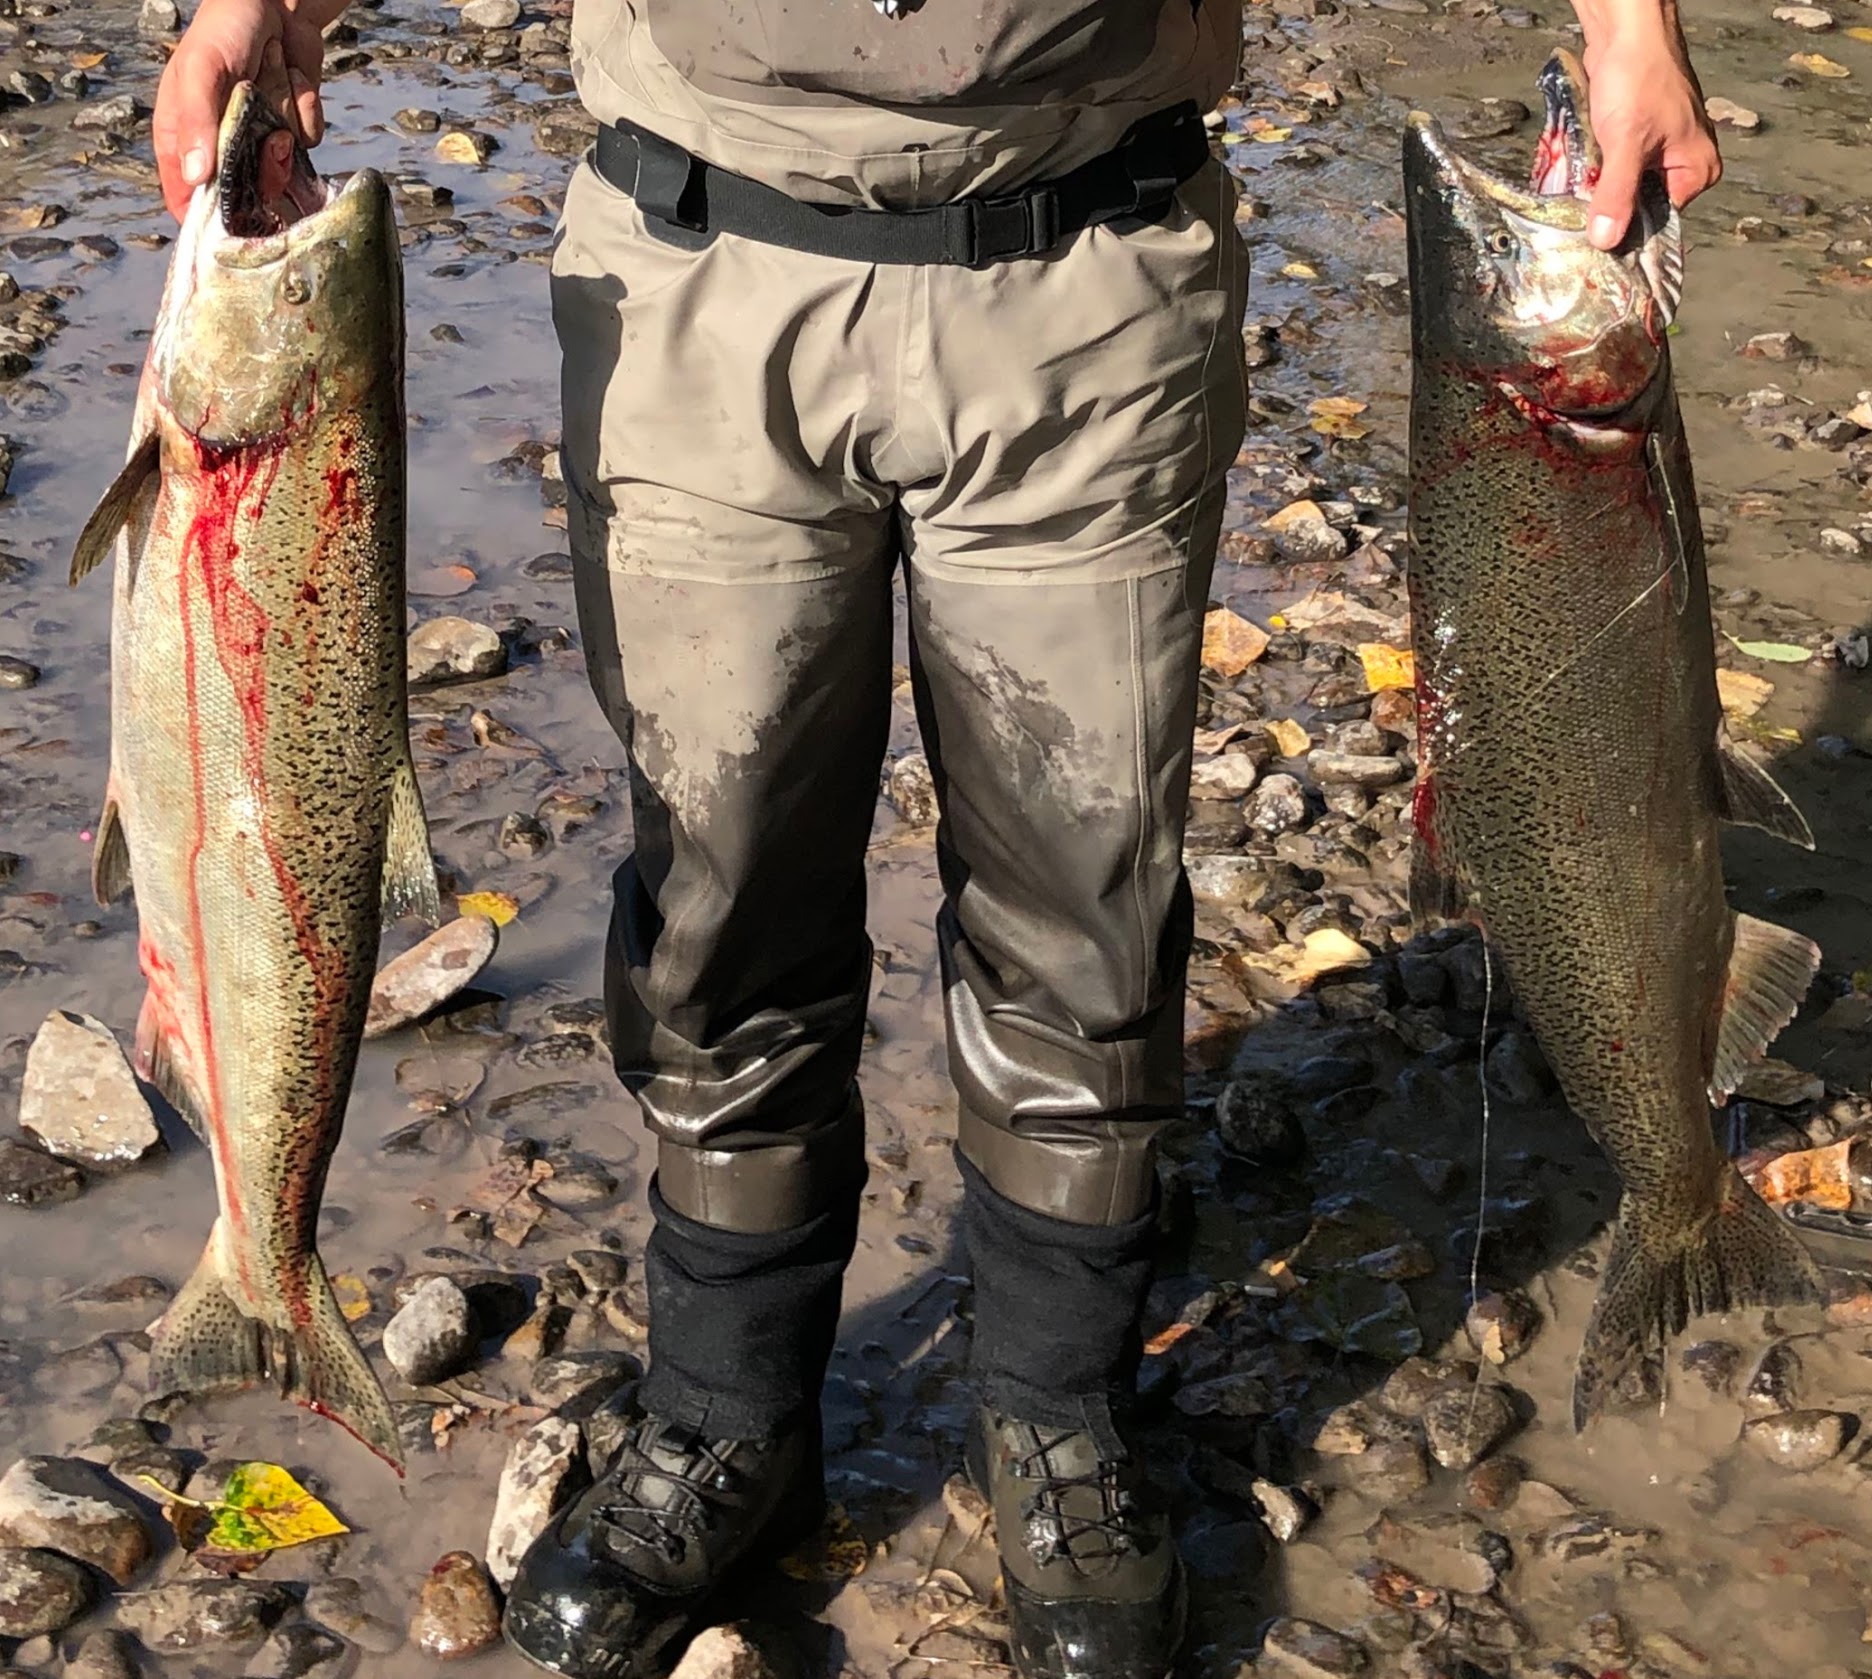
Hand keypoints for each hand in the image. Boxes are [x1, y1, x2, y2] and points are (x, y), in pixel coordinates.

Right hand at [152, 0, 328, 219]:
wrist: (278, 1)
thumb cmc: (225, 28)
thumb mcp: (202, 69)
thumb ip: (196, 121)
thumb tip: (195, 177)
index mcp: (185, 136)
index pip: (187, 198)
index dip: (208, 219)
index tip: (234, 226)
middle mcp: (222, 145)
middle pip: (246, 196)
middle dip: (265, 172)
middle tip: (272, 139)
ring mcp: (259, 138)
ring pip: (282, 172)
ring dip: (287, 134)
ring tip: (277, 91)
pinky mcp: (291, 127)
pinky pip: (308, 142)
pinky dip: (306, 112)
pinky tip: (293, 82)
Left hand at [1575, 0, 1720, 248]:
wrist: (1625, 30)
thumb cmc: (1639, 75)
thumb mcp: (1626, 144)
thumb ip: (1617, 194)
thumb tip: (1607, 239)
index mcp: (1696, 171)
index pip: (1658, 223)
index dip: (1625, 233)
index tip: (1593, 245)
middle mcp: (1682, 165)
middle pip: (1637, 207)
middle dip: (1607, 208)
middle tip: (1577, 217)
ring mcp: (1657, 151)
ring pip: (1619, 187)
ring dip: (1595, 189)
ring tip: (1575, 187)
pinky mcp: (1633, 139)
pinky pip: (1609, 167)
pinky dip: (1592, 169)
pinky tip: (1577, 167)